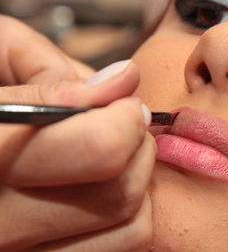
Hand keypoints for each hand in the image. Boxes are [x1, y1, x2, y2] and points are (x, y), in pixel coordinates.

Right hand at [0, 15, 153, 250]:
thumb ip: (52, 70)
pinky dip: (129, 208)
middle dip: (136, 146)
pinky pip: (123, 242)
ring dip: (136, 177)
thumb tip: (125, 79)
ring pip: (129, 222)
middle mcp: (1, 221)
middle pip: (120, 193)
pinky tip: (103, 180)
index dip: (125, 117)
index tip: (121, 97)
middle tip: (119, 121)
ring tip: (109, 149)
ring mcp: (22, 251)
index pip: (98, 149)